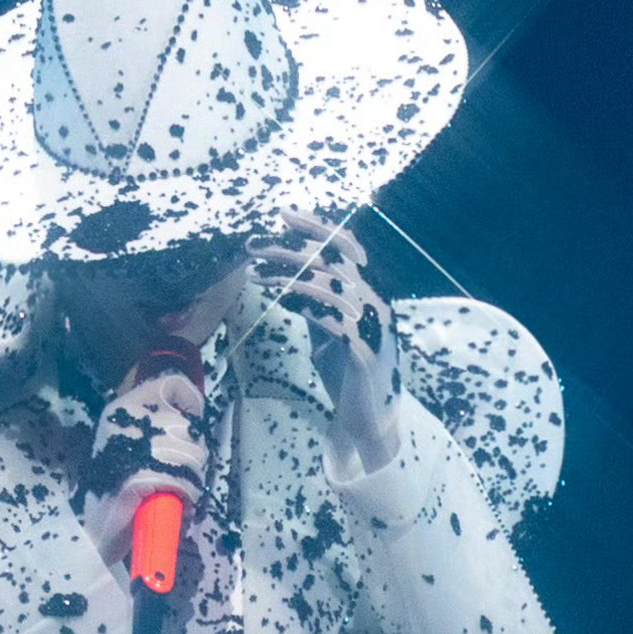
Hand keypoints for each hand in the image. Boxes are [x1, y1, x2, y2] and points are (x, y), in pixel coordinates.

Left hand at [261, 219, 398, 472]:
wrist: (369, 419)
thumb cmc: (346, 372)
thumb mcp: (327, 329)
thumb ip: (314, 303)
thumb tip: (285, 278)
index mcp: (369, 291)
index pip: (346, 246)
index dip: (316, 226)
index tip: (284, 214)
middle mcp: (375, 302)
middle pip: (334, 260)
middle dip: (291, 248)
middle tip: (257, 244)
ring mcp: (373, 326)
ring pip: (331, 287)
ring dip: (289, 277)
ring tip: (256, 274)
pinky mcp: (365, 352)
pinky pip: (334, 321)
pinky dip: (306, 308)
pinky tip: (282, 302)